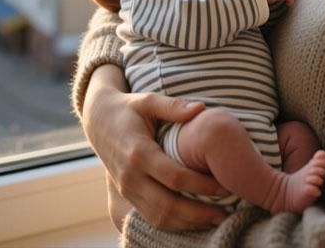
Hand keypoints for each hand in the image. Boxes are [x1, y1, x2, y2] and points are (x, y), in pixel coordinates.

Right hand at [83, 65, 228, 231]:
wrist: (98, 121)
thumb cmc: (128, 109)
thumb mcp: (148, 100)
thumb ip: (173, 106)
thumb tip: (201, 108)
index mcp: (138, 153)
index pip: (174, 177)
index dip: (201, 185)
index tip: (225, 185)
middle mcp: (130, 177)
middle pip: (167, 205)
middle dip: (198, 213)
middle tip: (226, 213)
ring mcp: (127, 190)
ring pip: (158, 217)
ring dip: (188, 223)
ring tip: (216, 220)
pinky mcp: (127, 196)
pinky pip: (151, 216)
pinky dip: (174, 223)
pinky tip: (195, 220)